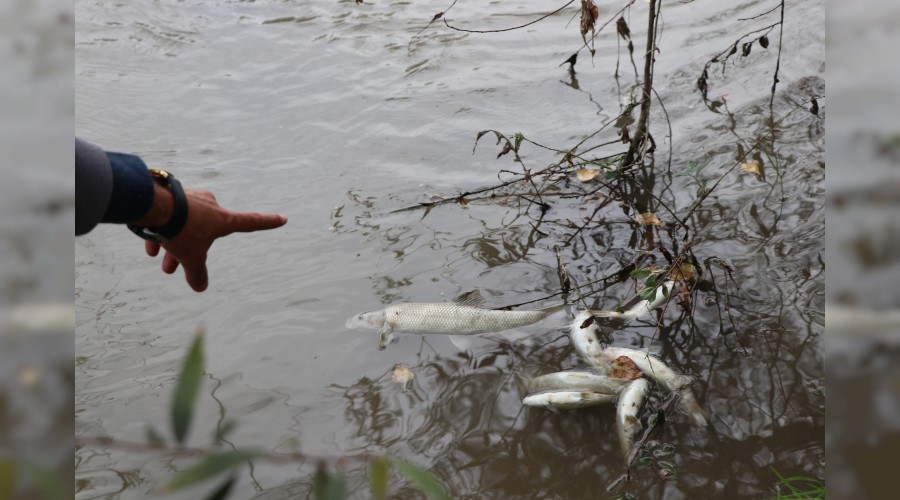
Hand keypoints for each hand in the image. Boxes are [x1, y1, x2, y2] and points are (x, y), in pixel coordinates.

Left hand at [139, 187, 286, 291]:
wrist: (152, 204)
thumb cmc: (180, 229)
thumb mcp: (191, 256)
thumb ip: (197, 273)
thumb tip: (200, 288)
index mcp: (223, 219)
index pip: (252, 222)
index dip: (268, 222)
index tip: (283, 218)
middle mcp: (209, 206)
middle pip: (206, 232)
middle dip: (193, 249)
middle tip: (176, 268)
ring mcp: (191, 199)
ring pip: (185, 225)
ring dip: (174, 245)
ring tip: (162, 265)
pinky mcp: (172, 196)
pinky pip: (170, 218)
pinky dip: (161, 233)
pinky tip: (149, 249)